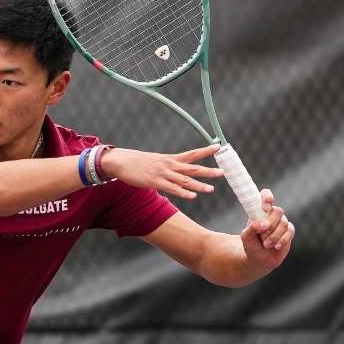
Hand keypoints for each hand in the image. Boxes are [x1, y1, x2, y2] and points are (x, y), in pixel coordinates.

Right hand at [104, 144, 223, 199]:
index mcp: (170, 159)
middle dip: (208, 170)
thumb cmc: (137, 162)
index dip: (205, 150)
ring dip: (198, 185)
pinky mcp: (155, 182)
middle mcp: (169, 165)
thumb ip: (167, 167)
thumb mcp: (155, 161)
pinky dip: (183, 193)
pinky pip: (172, 189)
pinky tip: (192, 196)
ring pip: (185, 180)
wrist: (121, 161)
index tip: (218, 146)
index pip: (192, 154)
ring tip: (211, 189)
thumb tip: (174, 171)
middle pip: (193, 167)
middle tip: (222, 172)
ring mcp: (163, 173)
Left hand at [241, 188, 292, 268]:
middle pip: (278, 210)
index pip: (266, 195)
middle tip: (262, 235)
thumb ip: (252, 228)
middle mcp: (272, 214)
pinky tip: (275, 246)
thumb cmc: (251, 245)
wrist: (259, 259)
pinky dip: (282, 240)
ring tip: (266, 244)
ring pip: (283, 223)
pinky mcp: (289, 232)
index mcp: (260, 211)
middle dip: (271, 225)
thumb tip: (265, 224)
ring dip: (274, 236)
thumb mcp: (246, 237)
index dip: (267, 198)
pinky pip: (290, 231)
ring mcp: (282, 222)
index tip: (265, 208)